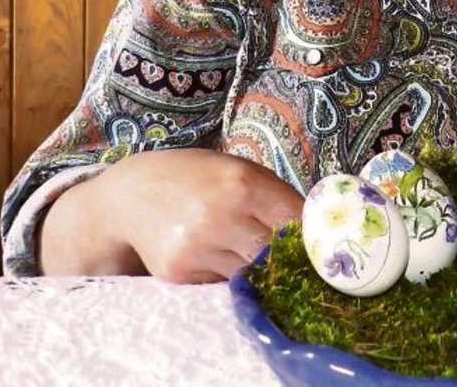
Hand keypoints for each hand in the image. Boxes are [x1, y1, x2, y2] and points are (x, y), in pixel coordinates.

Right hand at [40, 147, 304, 282]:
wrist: (131, 193)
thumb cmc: (197, 178)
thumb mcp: (238, 171)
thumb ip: (276, 197)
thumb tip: (320, 230)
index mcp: (243, 184)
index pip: (297, 224)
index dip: (314, 239)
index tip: (325, 248)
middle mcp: (220, 216)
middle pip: (277, 256)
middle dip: (290, 259)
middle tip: (298, 260)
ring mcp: (197, 248)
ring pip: (252, 276)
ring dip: (259, 270)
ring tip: (248, 251)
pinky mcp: (180, 274)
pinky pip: (222, 285)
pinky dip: (228, 276)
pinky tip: (217, 256)